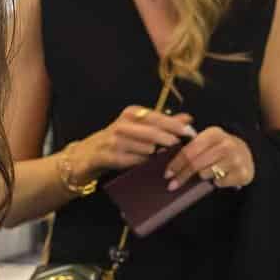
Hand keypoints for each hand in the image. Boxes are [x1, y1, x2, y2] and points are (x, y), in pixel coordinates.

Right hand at [74, 106, 193, 178]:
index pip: (158, 117)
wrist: (87, 154)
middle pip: (153, 132)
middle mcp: (122, 124)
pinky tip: (148, 166)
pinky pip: (132, 161)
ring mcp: (114, 140)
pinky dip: (142, 163)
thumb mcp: (140, 128)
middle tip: (182, 148)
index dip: (176, 125)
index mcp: (132, 113)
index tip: (191, 133)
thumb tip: (188, 118)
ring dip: (157, 155)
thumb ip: (163, 123)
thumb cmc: (118, 141)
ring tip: (167, 159)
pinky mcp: (107, 156)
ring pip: (145, 148)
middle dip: (170, 140)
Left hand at [163, 126, 253, 190]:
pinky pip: (219, 183)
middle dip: (182, 175)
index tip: (167, 174)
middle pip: (196, 164)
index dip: (176, 163)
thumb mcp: (206, 141)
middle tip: (172, 185)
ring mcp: (236, 159)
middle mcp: (226, 144)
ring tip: (203, 174)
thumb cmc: (219, 149)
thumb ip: (187, 144)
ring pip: (206, 174)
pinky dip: (216, 182)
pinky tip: (219, 177)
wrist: (247, 154)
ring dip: (201, 177)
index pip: (189, 150)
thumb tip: (161, 151)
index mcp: (214, 133)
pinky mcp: (242, 173)